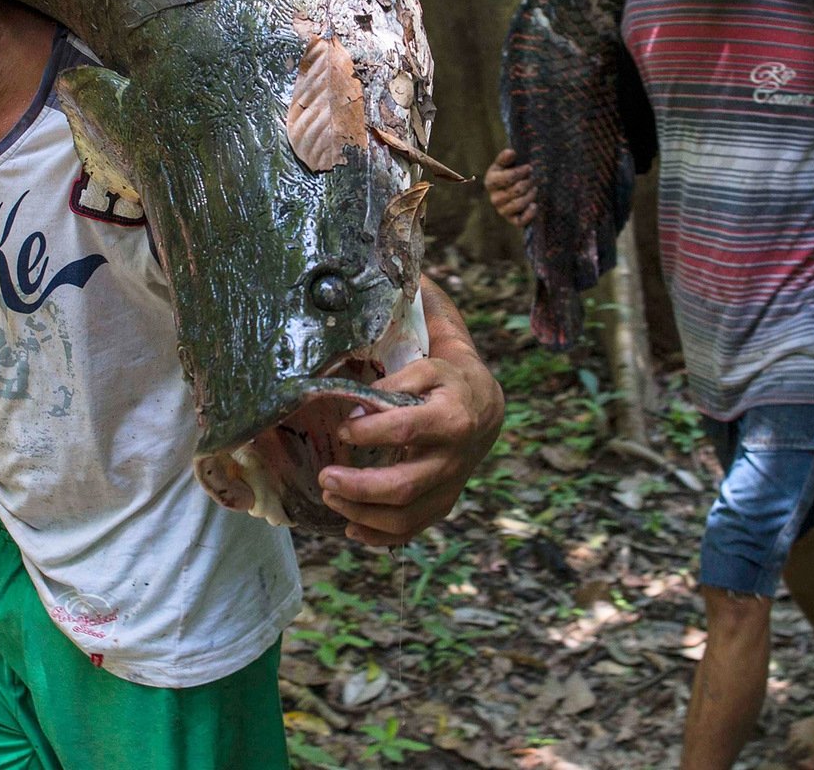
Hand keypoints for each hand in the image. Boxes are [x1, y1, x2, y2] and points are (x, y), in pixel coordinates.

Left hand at [319, 280, 502, 545]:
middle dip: (359, 485)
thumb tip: (382, 278)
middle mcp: (454, 454)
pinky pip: (413, 530)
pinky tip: (350, 528)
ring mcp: (449, 484)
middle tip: (325, 476)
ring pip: (408, 514)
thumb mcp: (435, 344)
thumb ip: (413, 325)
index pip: (406, 427)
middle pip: (405, 484)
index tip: (343, 424)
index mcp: (453, 411)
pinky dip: (381, 536)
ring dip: (362, 513)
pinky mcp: (442, 502)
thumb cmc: (447, 370)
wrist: (488, 405)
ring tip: (330, 495)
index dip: (370, 431)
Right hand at [485, 148, 536, 226]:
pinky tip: (534, 205)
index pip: (508, 178)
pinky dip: (529, 213)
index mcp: (490, 181)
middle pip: (516, 190)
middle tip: (534, 178)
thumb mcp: (506, 164)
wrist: (513, 188)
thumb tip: (511, 152)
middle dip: (528, 182)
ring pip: (519, 204)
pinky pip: (520, 221)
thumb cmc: (510, 173)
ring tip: (534, 188)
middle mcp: (494, 198)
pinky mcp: (511, 220)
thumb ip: (506, 158)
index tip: (529, 167)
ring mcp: (502, 210)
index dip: (520, 172)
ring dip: (531, 195)